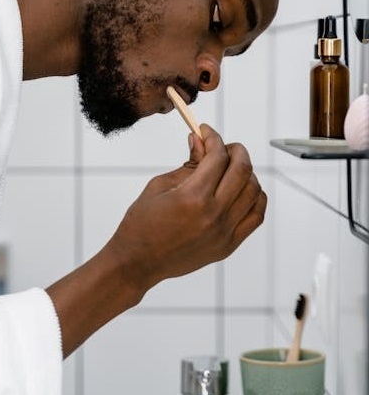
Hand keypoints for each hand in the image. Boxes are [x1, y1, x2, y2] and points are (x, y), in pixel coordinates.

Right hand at [109, 124, 266, 292]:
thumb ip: (187, 164)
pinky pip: (256, 215)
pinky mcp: (229, 245)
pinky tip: (241, 190)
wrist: (138, 262)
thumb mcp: (159, 186)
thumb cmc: (142, 224)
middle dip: (235, 150)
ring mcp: (224, 232)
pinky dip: (254, 197)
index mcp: (193, 197)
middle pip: (242, 169)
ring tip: (230, 170)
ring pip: (254, 190)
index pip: (217, 157)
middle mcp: (214, 215)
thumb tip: (200, 141)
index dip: (213, 138)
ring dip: (245, 172)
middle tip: (222, 147)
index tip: (205, 132)